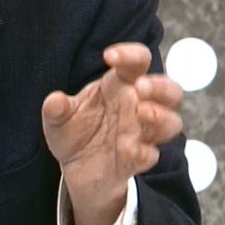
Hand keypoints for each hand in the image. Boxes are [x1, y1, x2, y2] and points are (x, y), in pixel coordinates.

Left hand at [41, 43, 183, 224]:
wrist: (76, 170)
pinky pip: (151, 155)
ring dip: (160, 117)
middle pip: (169, 90)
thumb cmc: (75, 132)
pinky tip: (128, 150)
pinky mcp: (138, 159)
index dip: (129, 54)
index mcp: (119, 86)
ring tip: (141, 113)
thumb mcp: (58, 119)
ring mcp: (141, 134)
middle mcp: (136, 106)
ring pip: (171, 122)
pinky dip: (143, 152)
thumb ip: (56, 109)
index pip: (136, 62)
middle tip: (140, 87)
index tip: (109, 56)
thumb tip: (54, 101)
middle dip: (160, 87)